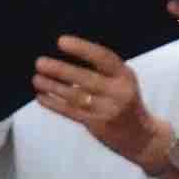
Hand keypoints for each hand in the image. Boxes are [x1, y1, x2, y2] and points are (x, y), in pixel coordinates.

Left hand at [33, 38, 157, 154]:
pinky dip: (54, 104)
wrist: (142, 137)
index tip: (61, 41)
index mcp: (125, 76)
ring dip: (53, 86)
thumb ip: (103, 72)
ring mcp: (108, 110)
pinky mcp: (98, 125)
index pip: (103, 57)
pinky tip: (41, 96)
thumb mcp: (123, 82)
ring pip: (75, 96)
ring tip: (36, 79)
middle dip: (60, 70)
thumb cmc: (125, 102)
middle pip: (85, 78)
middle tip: (40, 62)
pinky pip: (71, 112)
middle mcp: (118, 92)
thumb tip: (66, 59)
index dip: (82, 48)